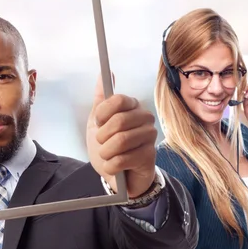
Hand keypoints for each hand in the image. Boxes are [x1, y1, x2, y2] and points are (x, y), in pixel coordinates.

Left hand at [86, 73, 157, 197]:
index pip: (117, 100)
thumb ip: (101, 99)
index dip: (102, 114)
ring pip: (121, 141)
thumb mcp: (98, 123)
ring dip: (105, 152)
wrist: (116, 175)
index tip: (98, 124)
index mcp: (132, 106)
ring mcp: (150, 136)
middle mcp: (145, 118)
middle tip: (102, 144)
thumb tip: (104, 73)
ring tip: (107, 156)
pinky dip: (111, 165)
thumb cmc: (108, 146)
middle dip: (102, 137)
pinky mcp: (150, 155)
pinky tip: (113, 166)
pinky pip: (123, 159)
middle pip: (119, 120)